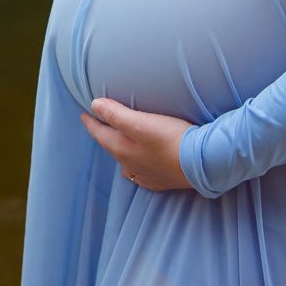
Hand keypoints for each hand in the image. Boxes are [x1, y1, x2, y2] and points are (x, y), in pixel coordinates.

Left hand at [80, 97, 194, 191]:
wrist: (201, 163)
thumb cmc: (171, 139)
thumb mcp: (141, 123)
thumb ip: (116, 114)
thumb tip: (94, 105)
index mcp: (123, 150)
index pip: (101, 134)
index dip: (91, 122)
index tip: (84, 114)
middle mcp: (130, 165)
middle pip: (112, 147)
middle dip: (104, 135)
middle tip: (99, 123)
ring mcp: (146, 174)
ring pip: (125, 161)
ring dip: (120, 149)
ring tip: (118, 140)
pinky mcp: (162, 179)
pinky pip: (140, 173)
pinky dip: (134, 166)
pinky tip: (136, 167)